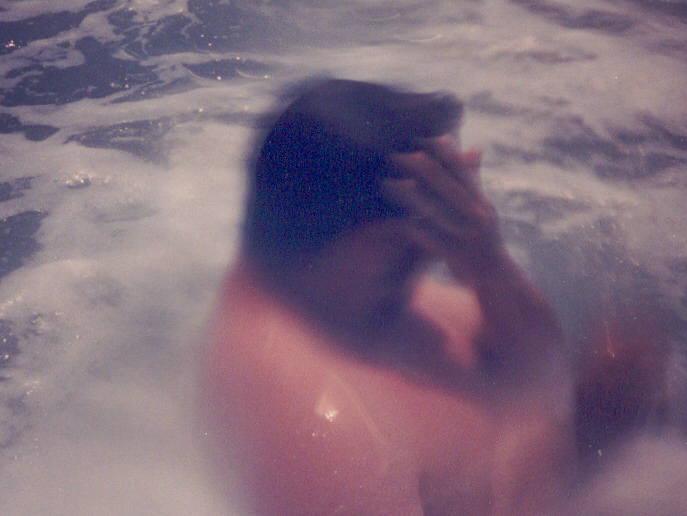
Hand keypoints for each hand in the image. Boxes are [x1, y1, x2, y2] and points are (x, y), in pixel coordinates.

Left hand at [384, 135, 504, 281]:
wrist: (496, 278)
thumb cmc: (484, 239)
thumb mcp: (483, 209)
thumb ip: (474, 181)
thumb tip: (473, 148)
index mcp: (480, 201)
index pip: (460, 169)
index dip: (439, 151)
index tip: (417, 138)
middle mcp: (476, 215)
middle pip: (445, 184)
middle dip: (418, 168)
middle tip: (394, 155)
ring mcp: (467, 235)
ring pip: (434, 208)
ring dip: (407, 194)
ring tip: (386, 183)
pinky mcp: (456, 255)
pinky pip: (430, 237)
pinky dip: (413, 227)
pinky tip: (396, 219)